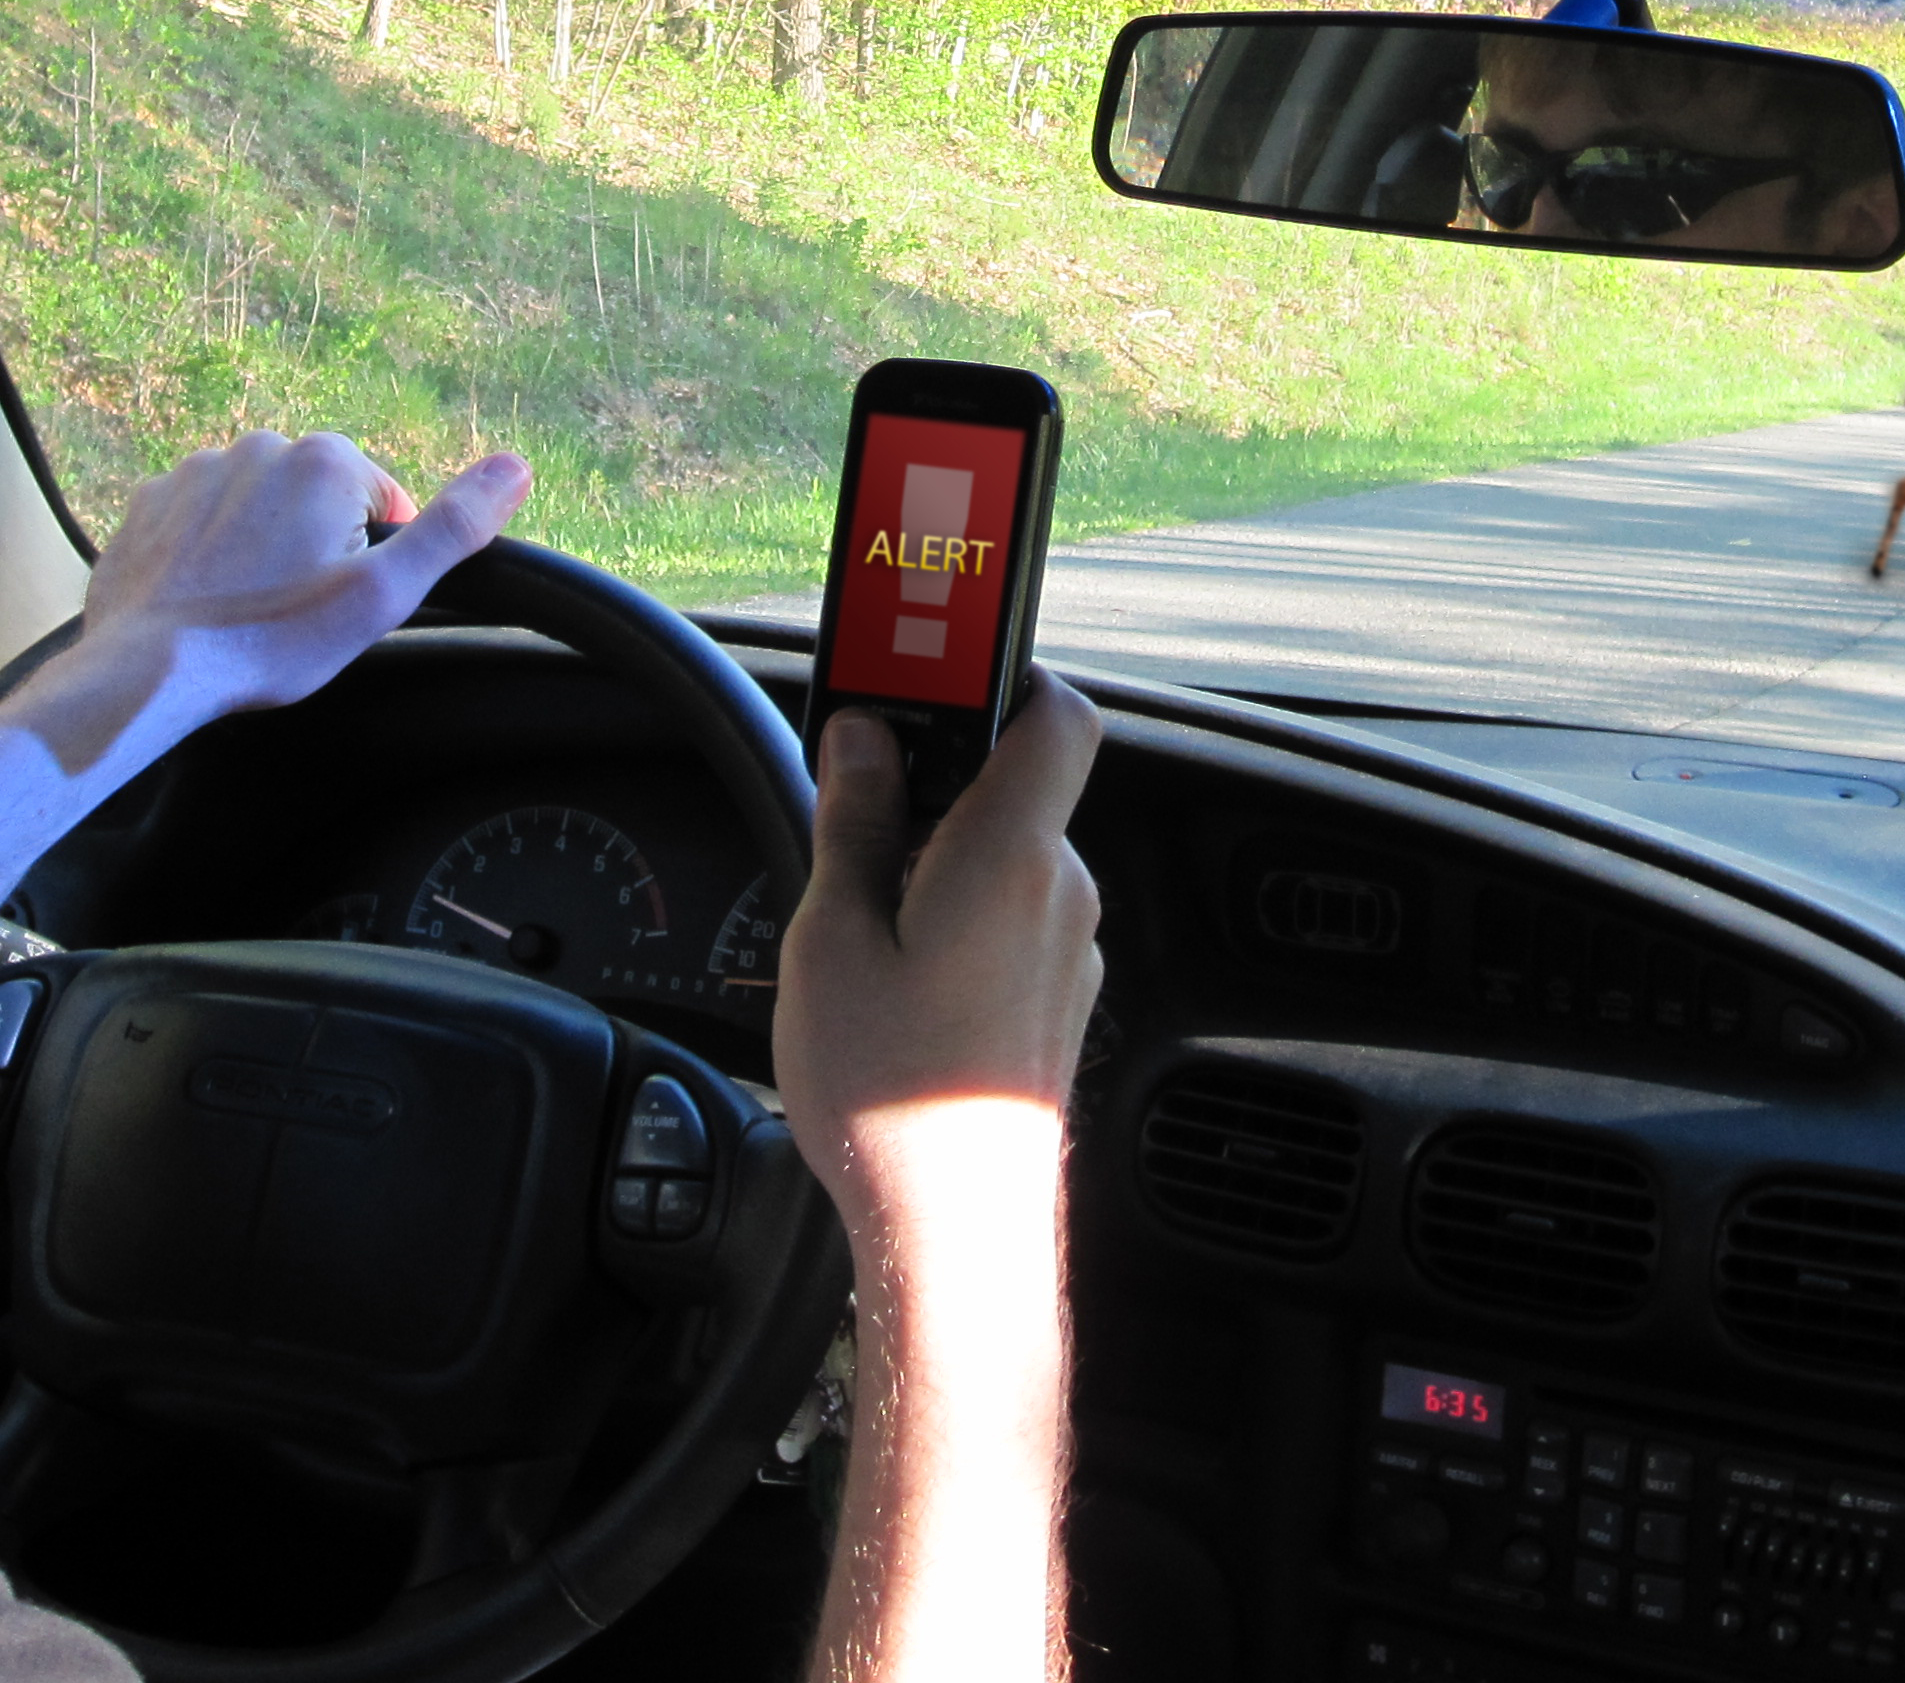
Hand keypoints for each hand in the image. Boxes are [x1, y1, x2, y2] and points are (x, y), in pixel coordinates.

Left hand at [76, 432, 530, 723]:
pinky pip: (201, 516)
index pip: (381, 501)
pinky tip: (208, 596)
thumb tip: (515, 467)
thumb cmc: (270, 639)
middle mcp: (261, 446)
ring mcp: (198, 469)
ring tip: (248, 607)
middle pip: (318, 497)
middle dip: (317, 545)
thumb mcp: (383, 595)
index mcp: (326, 462)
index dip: (374, 557)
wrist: (149, 665)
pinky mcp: (153, 499)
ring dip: (262, 544)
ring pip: (258, 504)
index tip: (342, 602)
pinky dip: (210, 549)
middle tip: (296, 611)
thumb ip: (454, 527)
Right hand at [774, 680, 1104, 1240]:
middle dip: (936, 786)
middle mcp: (1063, 894)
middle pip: (1018, 790)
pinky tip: (894, 974)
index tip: (930, 672)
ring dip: (941, 863)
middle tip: (851, 808)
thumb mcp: (834, 933)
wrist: (951, 1232)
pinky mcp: (1058, 1007)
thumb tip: (864, 737)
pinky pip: (1012, 925)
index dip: (1001, 675)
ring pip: (1009, 864)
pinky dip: (958, 920)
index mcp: (1013, 853)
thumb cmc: (891, 1092)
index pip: (1055, 713)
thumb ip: (854, 818)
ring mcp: (1070, 955)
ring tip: (857, 916)